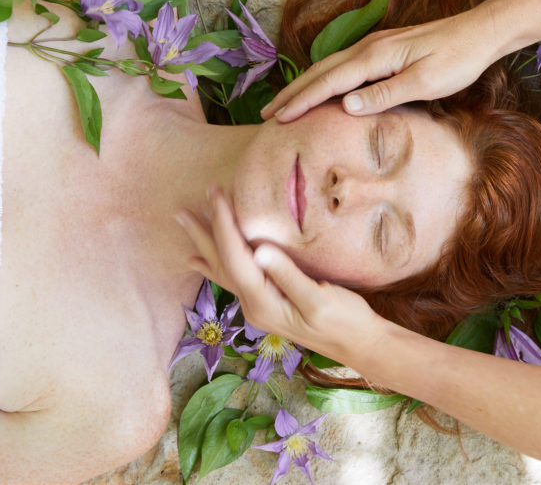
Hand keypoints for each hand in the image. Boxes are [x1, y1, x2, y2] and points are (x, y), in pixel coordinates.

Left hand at [178, 188, 386, 366]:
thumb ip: (288, 276)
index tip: (217, 195)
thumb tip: (260, 251)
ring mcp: (258, 306)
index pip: (235, 257)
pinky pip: (232, 278)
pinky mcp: (267, 302)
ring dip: (204, 245)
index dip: (224, 225)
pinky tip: (199, 261)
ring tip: (185, 225)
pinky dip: (213, 264)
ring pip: (222, 269)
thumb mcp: (319, 299)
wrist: (358, 344)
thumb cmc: (344, 321)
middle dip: (203, 233)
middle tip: (182, 209)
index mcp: (263, 302)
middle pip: (220, 263)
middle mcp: (253, 305)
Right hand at [260, 6, 496, 122]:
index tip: (278, 118)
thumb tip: (344, 106)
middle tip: (267, 115)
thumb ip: (384, 94)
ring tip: (285, 104)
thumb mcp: (424, 83)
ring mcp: (375, 46)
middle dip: (292, 93)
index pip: (328, 83)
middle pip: (320, 72)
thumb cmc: (456, 60)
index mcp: (374, 57)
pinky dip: (323, 79)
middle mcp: (368, 48)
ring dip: (305, 86)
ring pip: (329, 67)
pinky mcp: (383, 49)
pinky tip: (322, 89)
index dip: (301, 101)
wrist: (480, 32)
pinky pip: (343, 66)